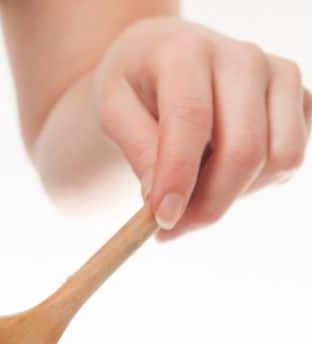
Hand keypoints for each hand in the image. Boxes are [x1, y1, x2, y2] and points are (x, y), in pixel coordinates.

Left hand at [94, 18, 311, 239]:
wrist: (166, 55)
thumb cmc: (136, 85)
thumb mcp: (112, 108)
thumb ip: (136, 147)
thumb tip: (159, 196)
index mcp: (187, 52)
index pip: (191, 121)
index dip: (178, 176)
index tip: (162, 219)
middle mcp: (243, 58)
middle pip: (244, 149)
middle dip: (209, 202)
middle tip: (172, 229)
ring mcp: (279, 76)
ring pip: (278, 159)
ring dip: (234, 195)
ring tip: (192, 198)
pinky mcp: (299, 98)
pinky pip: (289, 159)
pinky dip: (256, 183)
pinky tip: (218, 177)